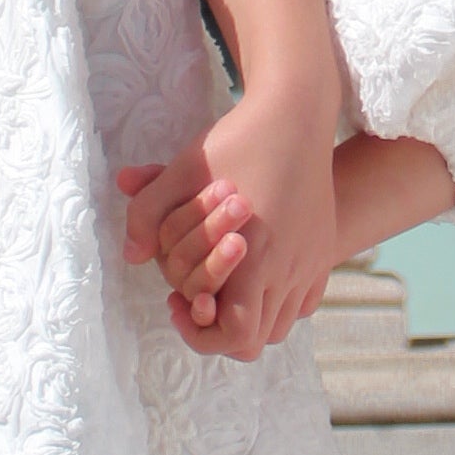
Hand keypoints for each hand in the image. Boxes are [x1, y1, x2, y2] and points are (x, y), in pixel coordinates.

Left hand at [120, 92, 336, 358]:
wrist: (296, 114)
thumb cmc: (238, 142)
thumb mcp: (184, 172)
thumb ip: (149, 214)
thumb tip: (131, 254)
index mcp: (253, 259)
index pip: (232, 334)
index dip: (199, 332)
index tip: (177, 303)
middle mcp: (287, 270)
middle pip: (255, 341)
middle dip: (219, 331)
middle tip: (196, 299)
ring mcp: (310, 263)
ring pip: (280, 325)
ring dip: (248, 318)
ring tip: (222, 288)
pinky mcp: (323, 251)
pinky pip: (302, 302)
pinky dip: (277, 303)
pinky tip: (255, 275)